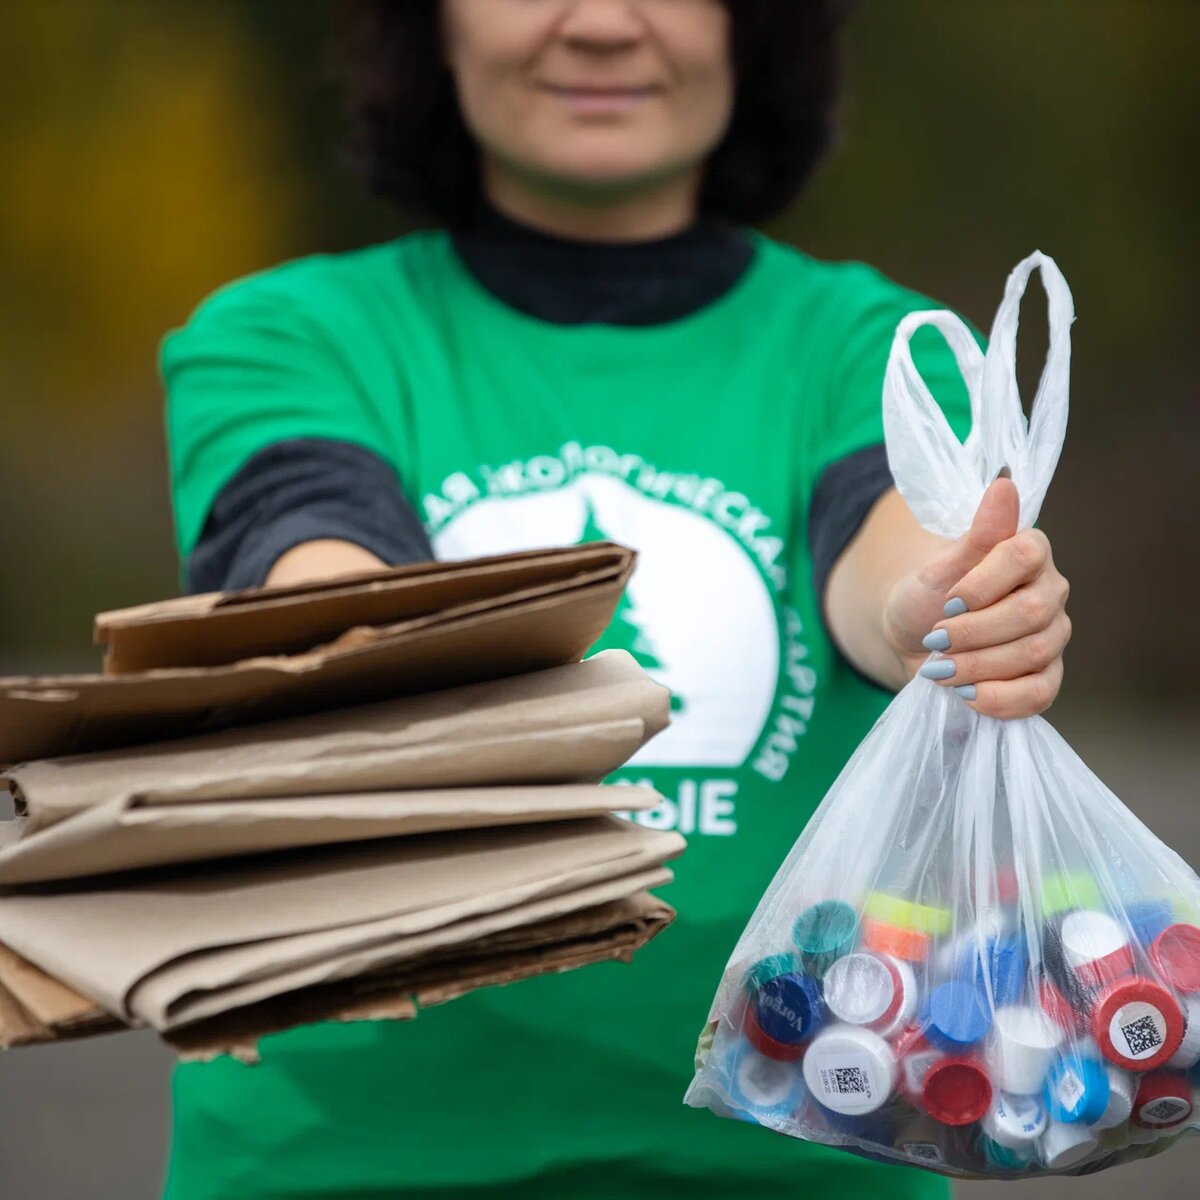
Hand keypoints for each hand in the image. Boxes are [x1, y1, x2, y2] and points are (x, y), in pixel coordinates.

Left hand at [883, 478, 1070, 717]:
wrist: (916, 644)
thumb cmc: (927, 599)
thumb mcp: (936, 569)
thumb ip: (974, 535)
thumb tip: (1005, 485)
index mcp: (1029, 553)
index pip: (1025, 554)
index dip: (984, 583)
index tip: (947, 601)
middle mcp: (1050, 592)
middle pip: (1031, 612)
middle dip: (974, 632)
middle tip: (935, 640)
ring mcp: (1053, 637)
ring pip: (1033, 653)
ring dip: (978, 665)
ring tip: (939, 669)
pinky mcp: (1046, 678)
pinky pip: (1039, 694)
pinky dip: (998, 698)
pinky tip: (966, 693)